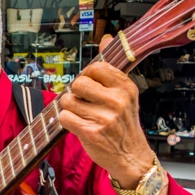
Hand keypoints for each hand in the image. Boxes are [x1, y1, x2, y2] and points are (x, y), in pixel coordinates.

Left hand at [58, 37, 153, 186]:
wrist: (130, 156)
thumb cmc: (124, 124)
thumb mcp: (125, 93)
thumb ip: (112, 67)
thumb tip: (107, 38)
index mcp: (126, 87)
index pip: (95, 67)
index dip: (87, 77)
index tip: (91, 88)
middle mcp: (117, 100)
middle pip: (78, 83)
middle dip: (76, 93)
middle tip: (85, 104)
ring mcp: (104, 117)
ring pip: (67, 101)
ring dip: (70, 109)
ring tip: (83, 116)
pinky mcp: (90, 132)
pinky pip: (64, 117)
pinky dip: (67, 122)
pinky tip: (79, 125)